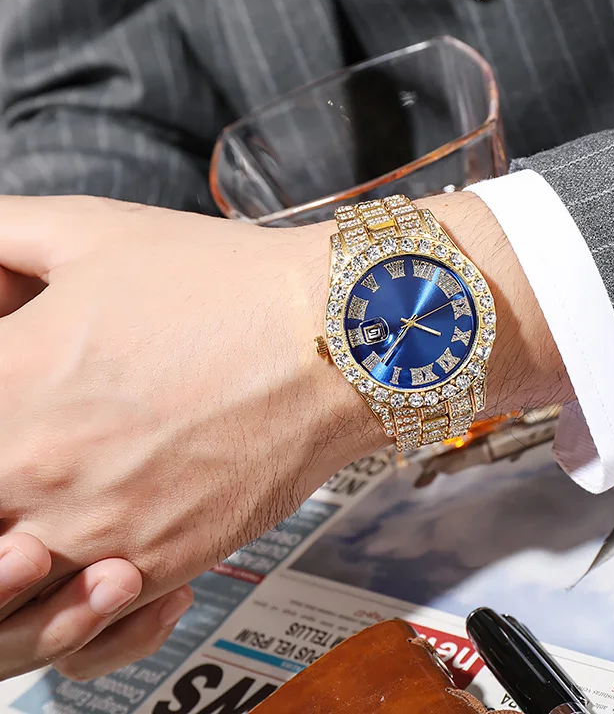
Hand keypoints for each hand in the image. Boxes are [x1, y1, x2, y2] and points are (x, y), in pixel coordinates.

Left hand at [0, 192, 566, 678]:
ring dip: (11, 576)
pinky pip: (86, 628)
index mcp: (5, 382)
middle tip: (26, 459)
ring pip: (6, 601)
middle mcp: (36, 468)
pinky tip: (98, 569)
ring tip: (34, 539)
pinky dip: (78, 612)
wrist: (334, 335)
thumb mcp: (92, 231)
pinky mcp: (163, 562)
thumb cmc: (230, 286)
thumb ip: (2, 238)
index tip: (11, 400)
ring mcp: (99, 528)